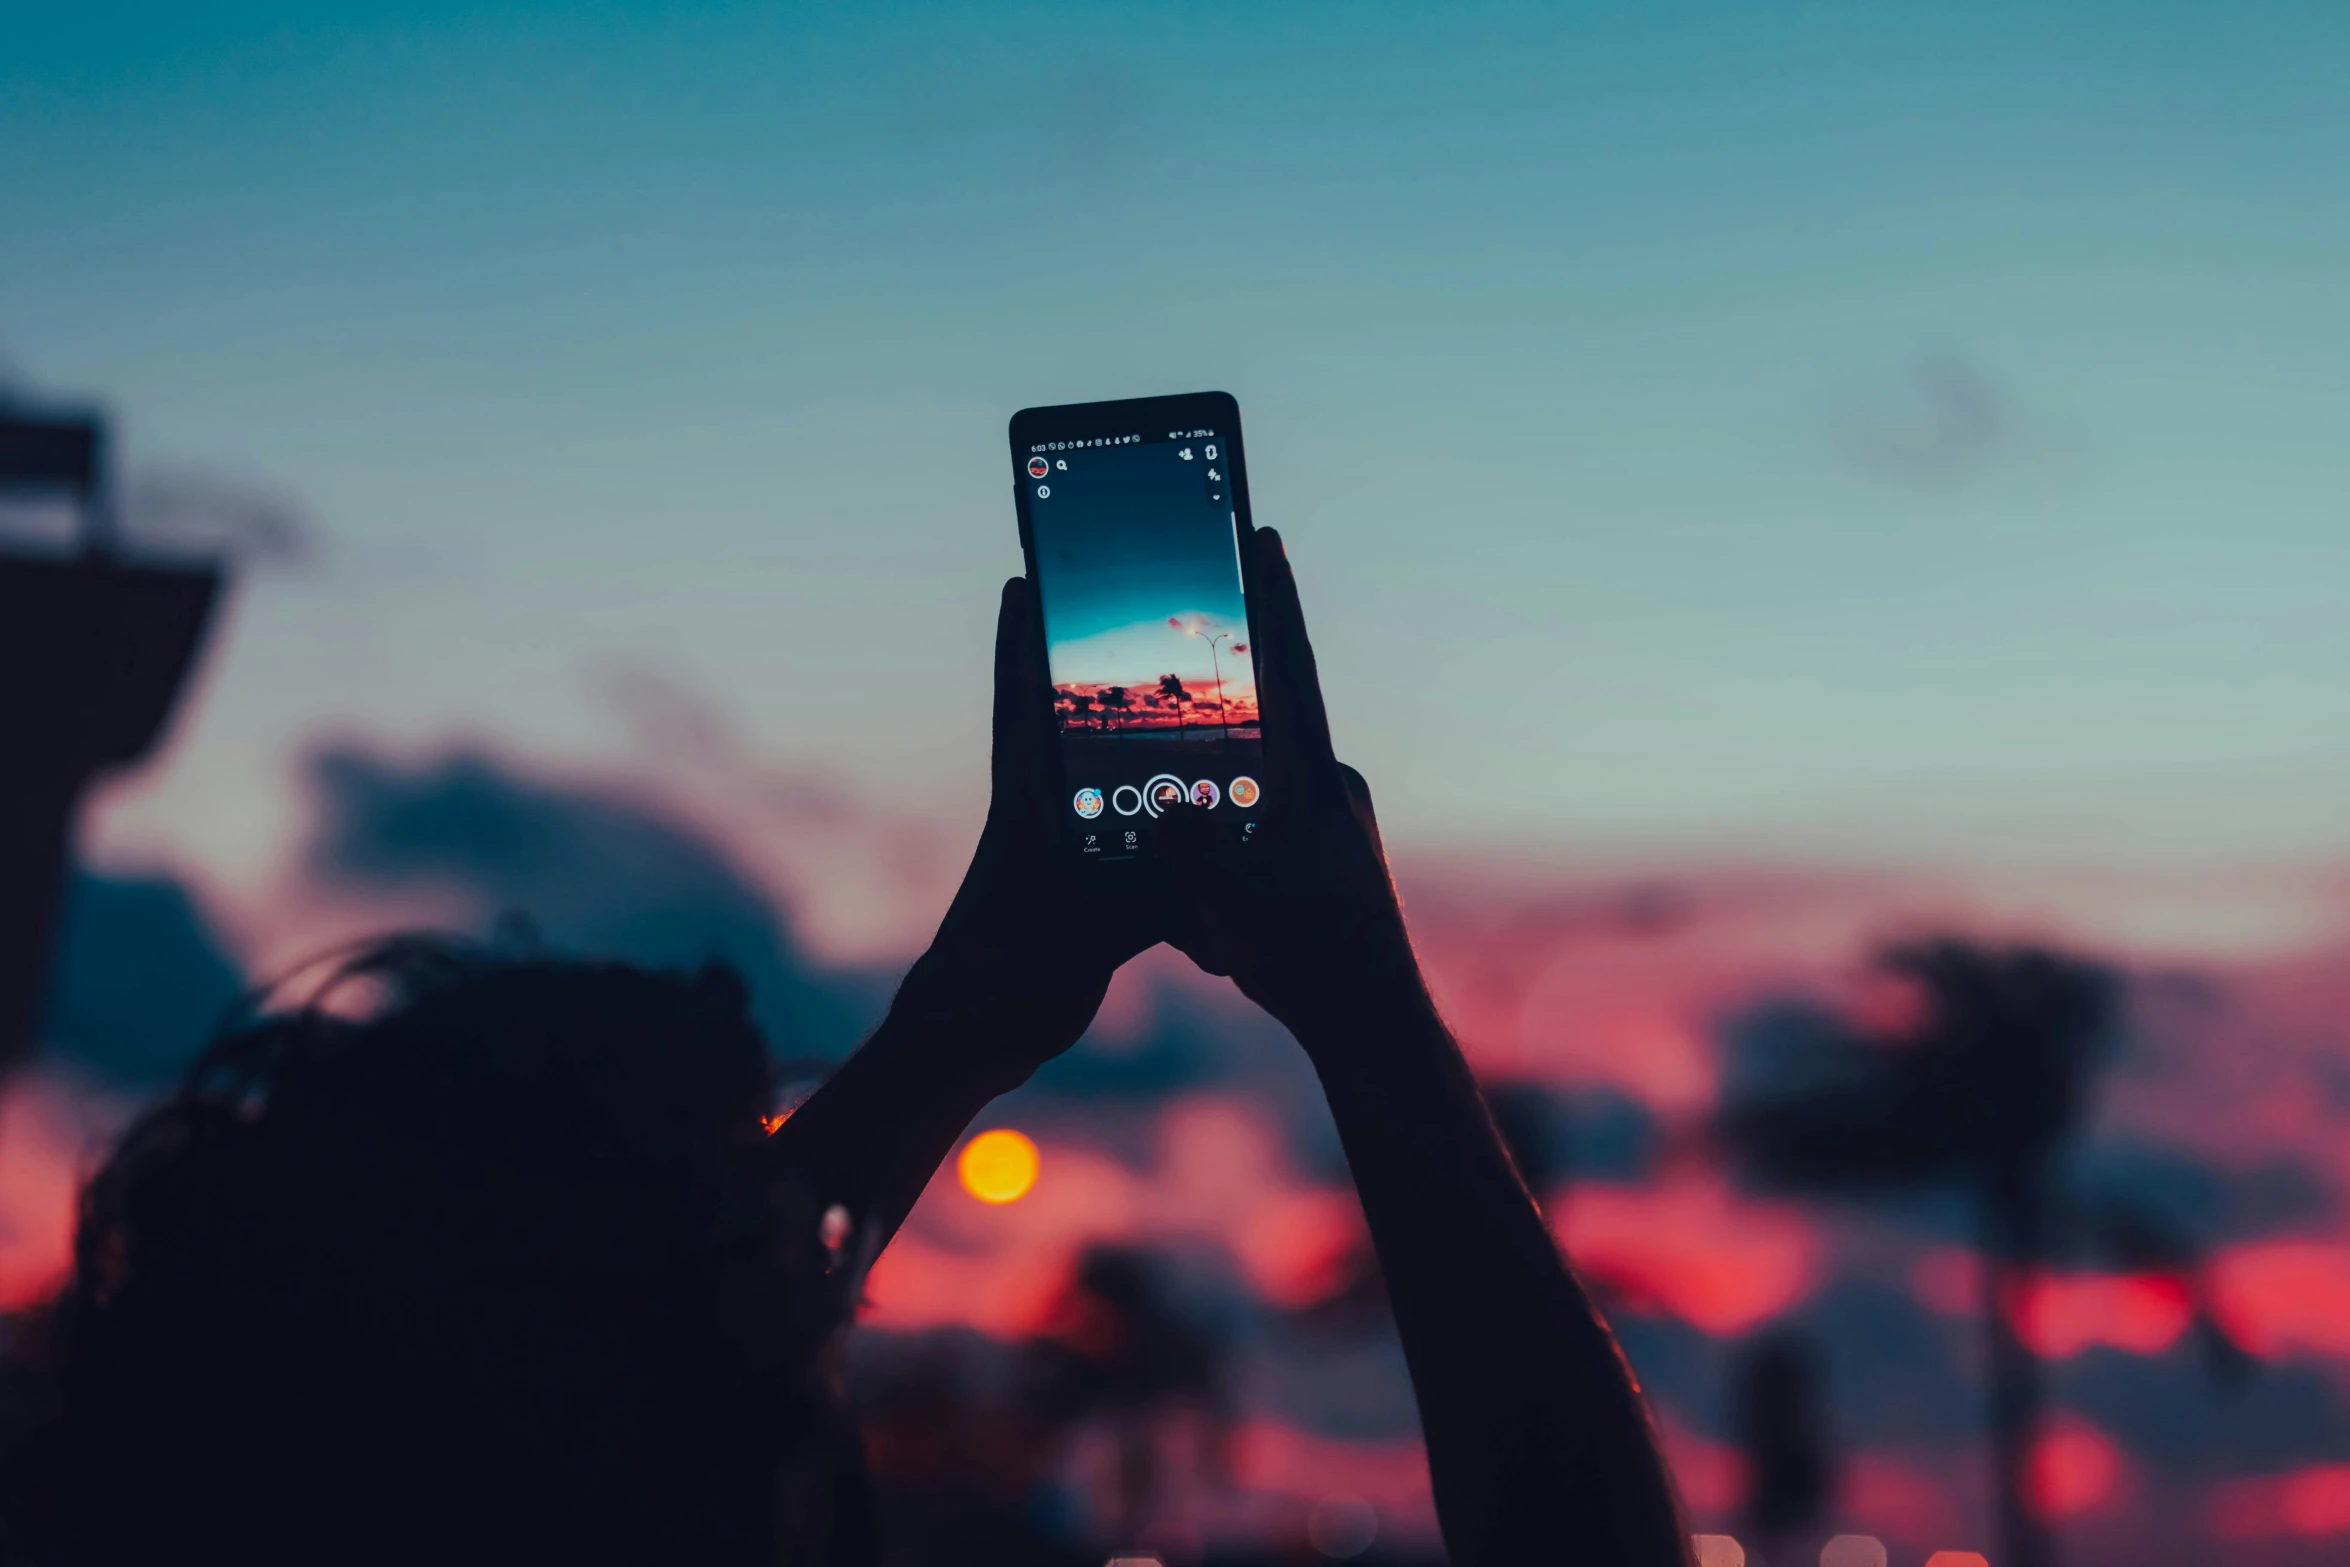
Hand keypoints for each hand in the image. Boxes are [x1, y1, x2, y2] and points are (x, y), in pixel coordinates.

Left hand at [893, 576, 1160, 1087]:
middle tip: (1129, 615)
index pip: (1021, 712)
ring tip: (1192, 708)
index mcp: (1027, 816)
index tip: (1022, 583)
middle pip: (1068, 730)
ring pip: (1104, 784)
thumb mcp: (1081, 938)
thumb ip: (1142, 900)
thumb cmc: (1004, 987)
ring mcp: (1058, 856)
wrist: (971, 1043)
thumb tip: (1206, 863)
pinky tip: (1199, 820)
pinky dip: (1158, 827)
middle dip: (1091, 676)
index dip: (1022, 648)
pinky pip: (1126, 842)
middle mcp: (1040, 822)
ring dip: (1137, 751)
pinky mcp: (1078, 894)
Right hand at [1158, 529, 1432, 1047]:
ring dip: (1230, 801)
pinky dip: (1244, 833)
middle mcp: (1333, 786)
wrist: (1376, 1025)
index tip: (1265, 537)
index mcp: (1311, 785)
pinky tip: (1225, 895)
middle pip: (1269, 719)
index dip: (1273, 601)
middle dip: (1229, 702)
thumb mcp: (1228, 914)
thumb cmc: (1305, 970)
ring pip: (1267, 778)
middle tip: (1198, 657)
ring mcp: (1339, 813)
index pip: (1289, 673)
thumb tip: (1162, 801)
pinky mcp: (1337, 843)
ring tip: (1209, 859)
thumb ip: (1191, 852)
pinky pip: (1276, 814)